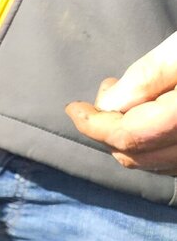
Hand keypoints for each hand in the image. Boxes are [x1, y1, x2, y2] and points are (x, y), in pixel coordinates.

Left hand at [66, 33, 176, 173]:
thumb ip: (147, 77)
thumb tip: (107, 104)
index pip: (128, 137)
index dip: (93, 125)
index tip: (74, 109)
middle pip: (140, 155)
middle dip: (110, 131)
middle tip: (108, 94)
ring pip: (158, 163)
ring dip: (132, 139)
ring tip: (129, 101)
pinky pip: (174, 160)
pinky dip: (156, 146)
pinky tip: (152, 118)